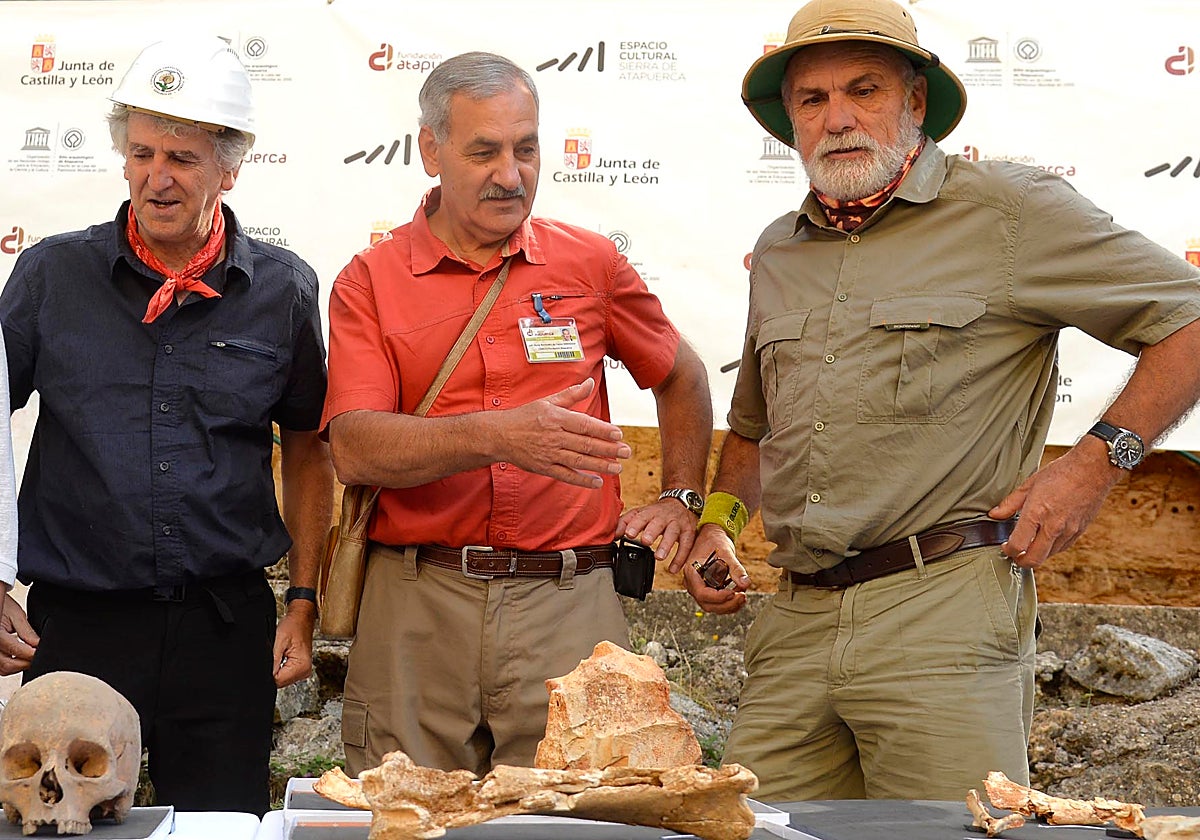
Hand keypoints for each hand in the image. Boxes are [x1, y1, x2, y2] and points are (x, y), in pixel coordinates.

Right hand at [0, 594, 38, 675]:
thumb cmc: (3, 608)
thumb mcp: (16, 615)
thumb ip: (27, 632)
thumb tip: (39, 644)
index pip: (15, 649)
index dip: (31, 654)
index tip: (42, 652)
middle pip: (8, 665)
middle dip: (26, 663)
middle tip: (39, 656)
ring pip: (4, 669)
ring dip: (19, 666)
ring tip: (31, 656)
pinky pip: (0, 667)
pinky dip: (12, 665)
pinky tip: (21, 657)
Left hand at [273, 603, 315, 688]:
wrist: (302, 619)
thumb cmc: (292, 626)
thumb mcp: (278, 641)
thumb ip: (271, 660)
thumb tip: (263, 675)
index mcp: (301, 666)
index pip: (276, 681)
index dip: (267, 672)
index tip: (269, 658)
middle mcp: (305, 672)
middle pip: (279, 682)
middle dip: (272, 670)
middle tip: (275, 654)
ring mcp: (303, 672)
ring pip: (281, 679)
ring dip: (276, 669)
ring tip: (280, 654)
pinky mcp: (301, 669)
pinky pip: (285, 675)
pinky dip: (280, 668)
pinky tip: (282, 657)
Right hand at [499, 379, 630, 488]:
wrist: (499, 435)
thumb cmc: (524, 417)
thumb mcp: (547, 401)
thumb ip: (571, 395)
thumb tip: (589, 383)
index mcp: (556, 418)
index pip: (584, 424)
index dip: (603, 430)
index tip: (618, 434)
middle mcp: (554, 436)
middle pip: (586, 444)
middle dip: (608, 449)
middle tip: (626, 452)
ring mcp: (549, 453)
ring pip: (579, 461)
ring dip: (600, 466)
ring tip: (617, 467)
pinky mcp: (544, 467)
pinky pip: (566, 475)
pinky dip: (582, 480)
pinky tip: (597, 482)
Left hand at [618, 498, 696, 561]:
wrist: (681, 503)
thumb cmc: (657, 513)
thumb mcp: (641, 514)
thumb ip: (625, 523)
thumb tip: (613, 536)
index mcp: (650, 512)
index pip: (641, 516)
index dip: (635, 524)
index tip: (629, 533)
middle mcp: (664, 517)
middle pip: (658, 523)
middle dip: (652, 532)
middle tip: (645, 541)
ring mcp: (677, 524)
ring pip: (673, 533)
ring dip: (666, 545)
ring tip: (659, 557)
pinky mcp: (688, 532)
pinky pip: (686, 545)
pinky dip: (680, 558)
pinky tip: (673, 569)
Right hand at [675, 524, 749, 614]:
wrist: (711, 536)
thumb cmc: (714, 541)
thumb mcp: (726, 551)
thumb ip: (736, 568)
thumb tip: (745, 583)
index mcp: (692, 572)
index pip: (702, 593)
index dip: (718, 597)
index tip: (733, 593)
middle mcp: (693, 583)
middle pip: (707, 604)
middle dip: (726, 604)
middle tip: (742, 596)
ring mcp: (699, 587)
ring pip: (712, 606)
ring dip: (729, 606)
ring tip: (743, 596)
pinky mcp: (707, 589)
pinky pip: (716, 602)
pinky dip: (728, 603)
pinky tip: (739, 596)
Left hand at [989, 441, 1120, 568]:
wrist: (1092, 470)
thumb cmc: (1061, 473)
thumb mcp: (1030, 484)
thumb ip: (1010, 503)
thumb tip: (995, 515)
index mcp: (1037, 513)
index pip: (1018, 545)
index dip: (1008, 550)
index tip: (1005, 546)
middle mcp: (1053, 526)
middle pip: (1034, 559)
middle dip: (1020, 561)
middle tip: (1014, 554)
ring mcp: (1069, 531)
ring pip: (1048, 556)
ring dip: (1036, 554)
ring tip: (1029, 544)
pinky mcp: (1079, 532)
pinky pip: (1062, 548)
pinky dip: (1051, 548)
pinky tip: (1045, 538)